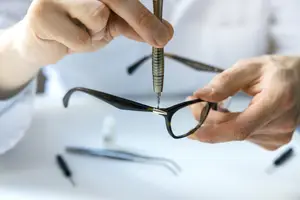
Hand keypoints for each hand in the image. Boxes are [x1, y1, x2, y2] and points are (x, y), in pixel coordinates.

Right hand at [15, 0, 172, 66]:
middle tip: (160, 39)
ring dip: (96, 33)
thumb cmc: (78, 26)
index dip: (144, 11)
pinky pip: (78, 38)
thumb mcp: (112, 24)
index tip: (164, 25)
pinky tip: (65, 38)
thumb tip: (165, 32)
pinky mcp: (41, 14)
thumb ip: (136, 25)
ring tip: (82, 31)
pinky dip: (79, 45)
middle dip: (140, 21)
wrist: (43, 41)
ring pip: (97, 16)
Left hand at [189, 55, 299, 150]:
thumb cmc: (276, 71)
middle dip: (208, 121)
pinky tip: (229, 114)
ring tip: (213, 105)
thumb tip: (201, 95)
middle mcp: (281, 124)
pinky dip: (228, 127)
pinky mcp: (273, 141)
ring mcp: (278, 136)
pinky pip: (242, 137)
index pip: (240, 127)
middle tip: (195, 105)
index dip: (212, 130)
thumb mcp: (249, 67)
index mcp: (277, 101)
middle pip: (234, 131)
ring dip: (217, 123)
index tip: (191, 125)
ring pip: (235, 135)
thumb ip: (224, 82)